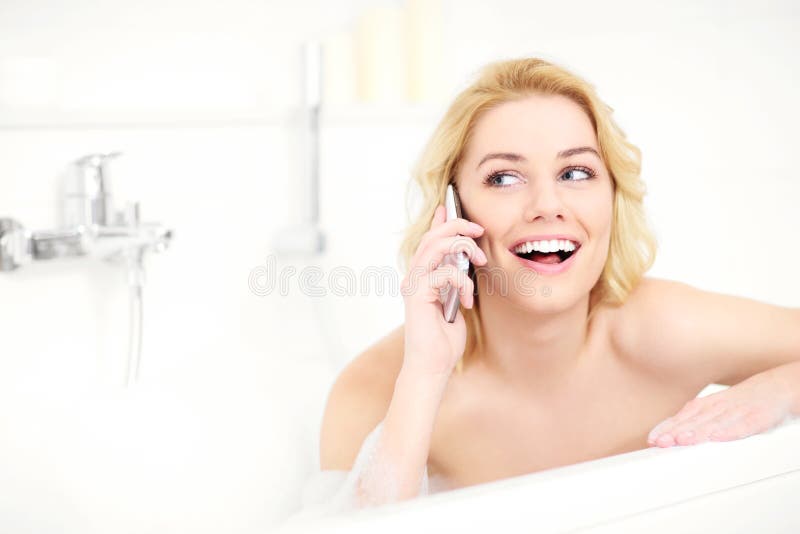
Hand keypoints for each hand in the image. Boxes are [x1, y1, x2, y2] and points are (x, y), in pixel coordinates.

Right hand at [400, 204, 486, 376]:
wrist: (433, 365)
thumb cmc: (444, 340)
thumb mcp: (455, 303)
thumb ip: (456, 281)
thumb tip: (464, 262)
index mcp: (422, 277)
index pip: (429, 240)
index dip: (440, 222)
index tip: (450, 207)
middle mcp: (414, 276)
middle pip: (432, 237)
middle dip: (457, 226)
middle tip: (479, 229)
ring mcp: (413, 284)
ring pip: (435, 246)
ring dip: (462, 247)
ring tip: (480, 261)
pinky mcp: (418, 293)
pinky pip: (444, 272)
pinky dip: (462, 282)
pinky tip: (466, 301)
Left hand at [647, 372, 794, 446]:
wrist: (779, 388)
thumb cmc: (745, 402)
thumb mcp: (718, 407)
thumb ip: (698, 419)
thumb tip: (672, 431)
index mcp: (709, 405)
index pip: (684, 416)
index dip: (668, 427)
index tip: (652, 439)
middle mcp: (720, 407)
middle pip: (695, 421)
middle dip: (676, 432)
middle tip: (660, 442)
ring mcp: (738, 412)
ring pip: (715, 423)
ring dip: (697, 432)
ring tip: (681, 441)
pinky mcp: (758, 418)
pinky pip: (743, 425)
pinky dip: (731, 431)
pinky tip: (718, 438)